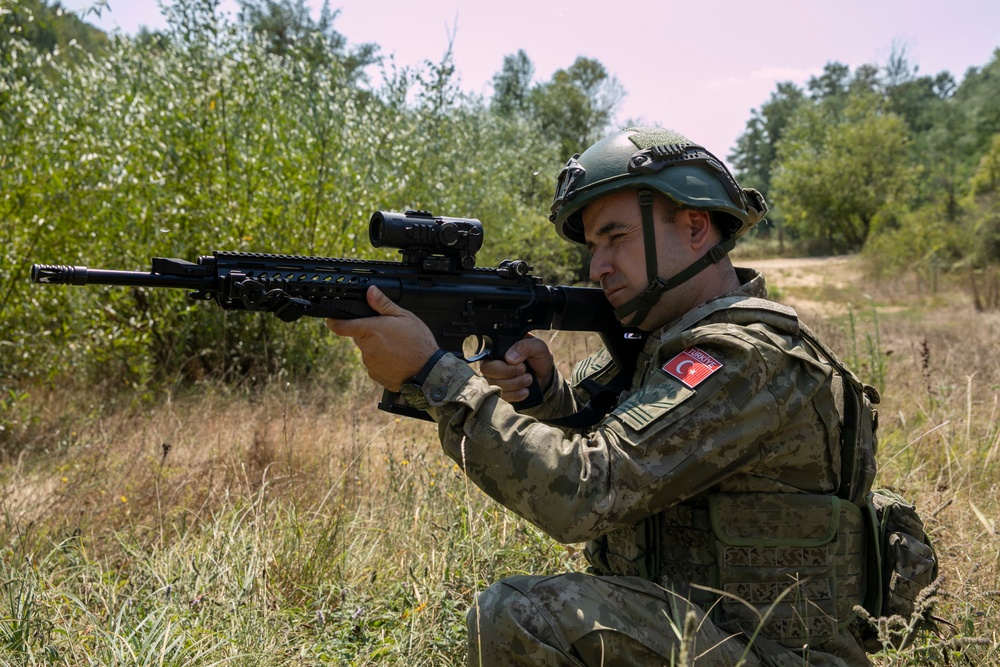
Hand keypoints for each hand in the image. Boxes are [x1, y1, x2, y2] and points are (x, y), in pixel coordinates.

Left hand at [325, 286, 439, 390]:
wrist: (427, 372)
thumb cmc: (418, 343)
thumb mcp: (404, 316)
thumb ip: (383, 304)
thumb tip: (370, 291)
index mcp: (371, 330)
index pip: (340, 326)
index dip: (333, 322)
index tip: (332, 319)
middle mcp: (366, 347)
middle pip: (359, 336)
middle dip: (369, 333)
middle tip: (388, 333)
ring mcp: (369, 362)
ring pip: (367, 350)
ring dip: (377, 347)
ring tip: (396, 347)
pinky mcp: (375, 374)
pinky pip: (374, 364)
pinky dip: (382, 360)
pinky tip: (396, 359)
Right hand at [480, 335, 553, 403]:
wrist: (545, 372)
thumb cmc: (538, 355)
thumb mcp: (536, 346)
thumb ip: (523, 347)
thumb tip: (509, 359)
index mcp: (497, 350)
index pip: (487, 359)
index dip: (502, 366)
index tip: (521, 366)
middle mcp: (492, 364)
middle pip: (487, 372)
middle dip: (509, 374)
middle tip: (525, 370)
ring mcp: (495, 379)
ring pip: (495, 386)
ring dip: (516, 384)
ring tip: (529, 378)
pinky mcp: (501, 392)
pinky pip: (502, 397)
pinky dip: (516, 394)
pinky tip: (525, 390)